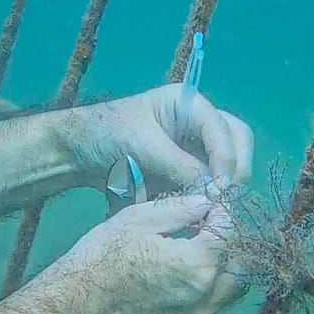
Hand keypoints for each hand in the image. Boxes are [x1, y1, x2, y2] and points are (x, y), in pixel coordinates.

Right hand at [35, 193, 241, 313]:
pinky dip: (199, 297)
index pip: (230, 233)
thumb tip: (207, 202)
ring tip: (193, 257)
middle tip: (208, 233)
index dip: (222, 214)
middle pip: (240, 270)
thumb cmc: (100, 258)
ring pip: (225, 297)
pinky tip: (173, 285)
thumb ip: (180, 210)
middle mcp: (205, 301)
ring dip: (219, 274)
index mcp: (199, 266)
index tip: (210, 206)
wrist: (69, 311)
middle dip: (231, 247)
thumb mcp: (137, 220)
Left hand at [60, 84, 253, 193]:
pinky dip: (207, 194)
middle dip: (235, 169)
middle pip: (237, 141)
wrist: (76, 151)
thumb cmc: (105, 135)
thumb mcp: (142, 146)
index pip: (224, 129)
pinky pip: (208, 180)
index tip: (221, 189)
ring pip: (228, 162)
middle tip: (225, 199)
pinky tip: (201, 210)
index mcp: (188, 103)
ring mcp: (193, 145)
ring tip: (214, 207)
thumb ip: (180, 166)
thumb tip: (214, 190)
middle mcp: (198, 122)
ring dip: (225, 184)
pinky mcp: (186, 168)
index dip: (227, 159)